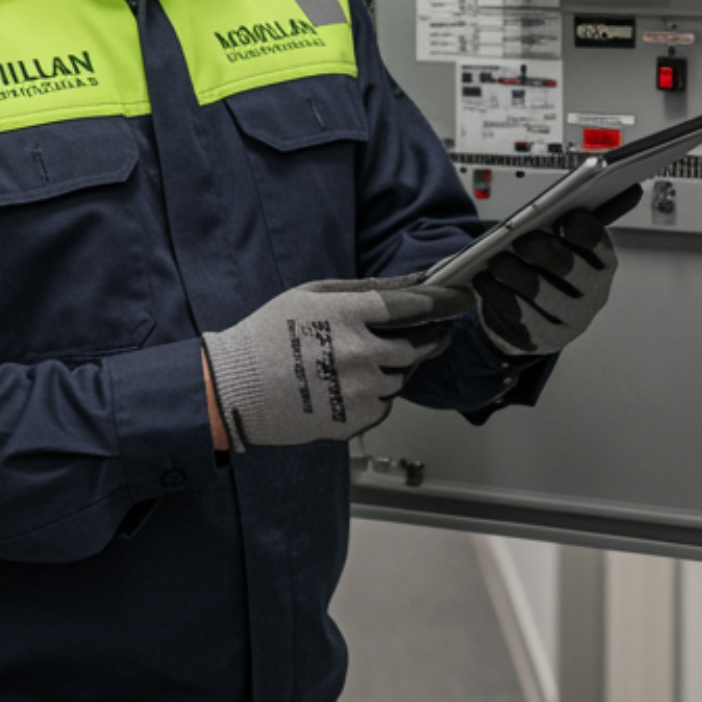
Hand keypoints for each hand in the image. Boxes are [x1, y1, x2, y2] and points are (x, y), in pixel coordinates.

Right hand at [201, 273, 474, 449]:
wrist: (237, 388)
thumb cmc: (270, 334)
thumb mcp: (312, 296)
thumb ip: (363, 290)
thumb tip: (409, 283)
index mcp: (348, 314)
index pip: (414, 305)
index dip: (445, 300)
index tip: (464, 297)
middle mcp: (360, 352)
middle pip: (420, 343)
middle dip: (436, 334)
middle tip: (440, 328)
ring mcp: (359, 389)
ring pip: (404, 376)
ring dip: (401, 364)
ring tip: (371, 356)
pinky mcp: (355, 419)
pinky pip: (385, 403)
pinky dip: (379, 391)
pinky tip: (352, 382)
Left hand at [475, 185, 641, 356]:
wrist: (532, 319)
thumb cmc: (547, 270)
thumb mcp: (561, 244)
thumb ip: (571, 219)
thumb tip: (609, 187)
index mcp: (602, 264)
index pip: (599, 243)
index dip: (584, 229)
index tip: (565, 216)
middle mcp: (593, 294)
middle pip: (570, 268)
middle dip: (543, 250)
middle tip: (521, 240)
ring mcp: (571, 321)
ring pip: (542, 293)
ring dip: (515, 272)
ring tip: (496, 261)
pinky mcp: (543, 339)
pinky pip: (519, 316)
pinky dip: (498, 295)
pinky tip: (484, 280)